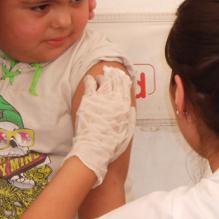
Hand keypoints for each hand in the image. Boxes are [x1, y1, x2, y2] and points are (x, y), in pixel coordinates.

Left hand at [66, 67, 134, 186]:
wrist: (95, 149)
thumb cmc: (111, 145)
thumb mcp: (127, 132)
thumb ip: (129, 117)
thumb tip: (130, 107)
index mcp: (125, 107)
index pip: (126, 88)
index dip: (124, 79)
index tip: (122, 75)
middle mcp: (115, 100)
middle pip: (115, 81)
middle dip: (113, 74)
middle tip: (110, 70)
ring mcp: (101, 98)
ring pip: (103, 80)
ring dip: (103, 76)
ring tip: (101, 75)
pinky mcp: (88, 100)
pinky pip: (90, 84)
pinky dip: (90, 80)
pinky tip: (90, 79)